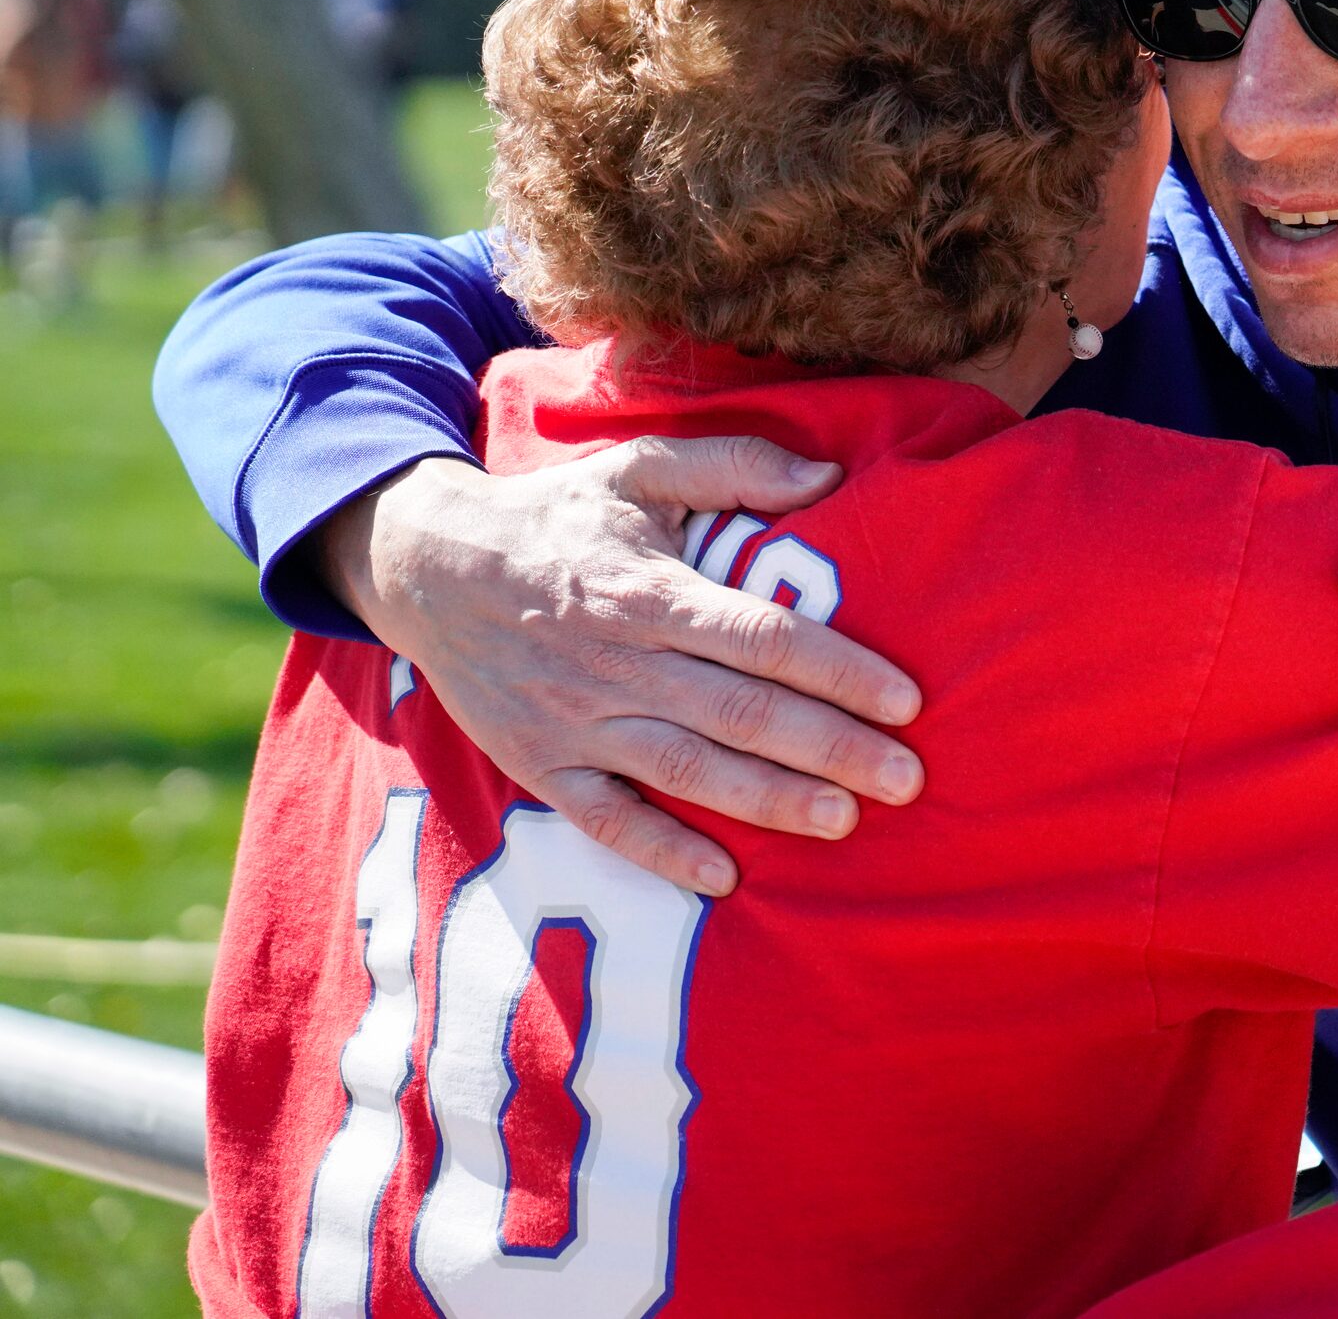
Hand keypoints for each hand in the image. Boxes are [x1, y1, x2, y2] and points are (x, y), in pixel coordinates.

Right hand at [325, 440, 924, 894]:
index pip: (763, 636)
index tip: (906, 700)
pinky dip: (662, 852)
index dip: (839, 670)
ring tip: (844, 822)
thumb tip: (830, 474)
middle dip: (829, 749)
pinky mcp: (541, 765)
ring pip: (687, 771)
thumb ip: (735, 464)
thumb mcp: (637, 468)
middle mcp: (618, 661)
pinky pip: (606, 819)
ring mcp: (576, 720)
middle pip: (741, 712)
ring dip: (768, 802)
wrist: (426, 566)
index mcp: (651, 590)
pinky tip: (724, 879)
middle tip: (906, 780)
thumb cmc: (555, 515)